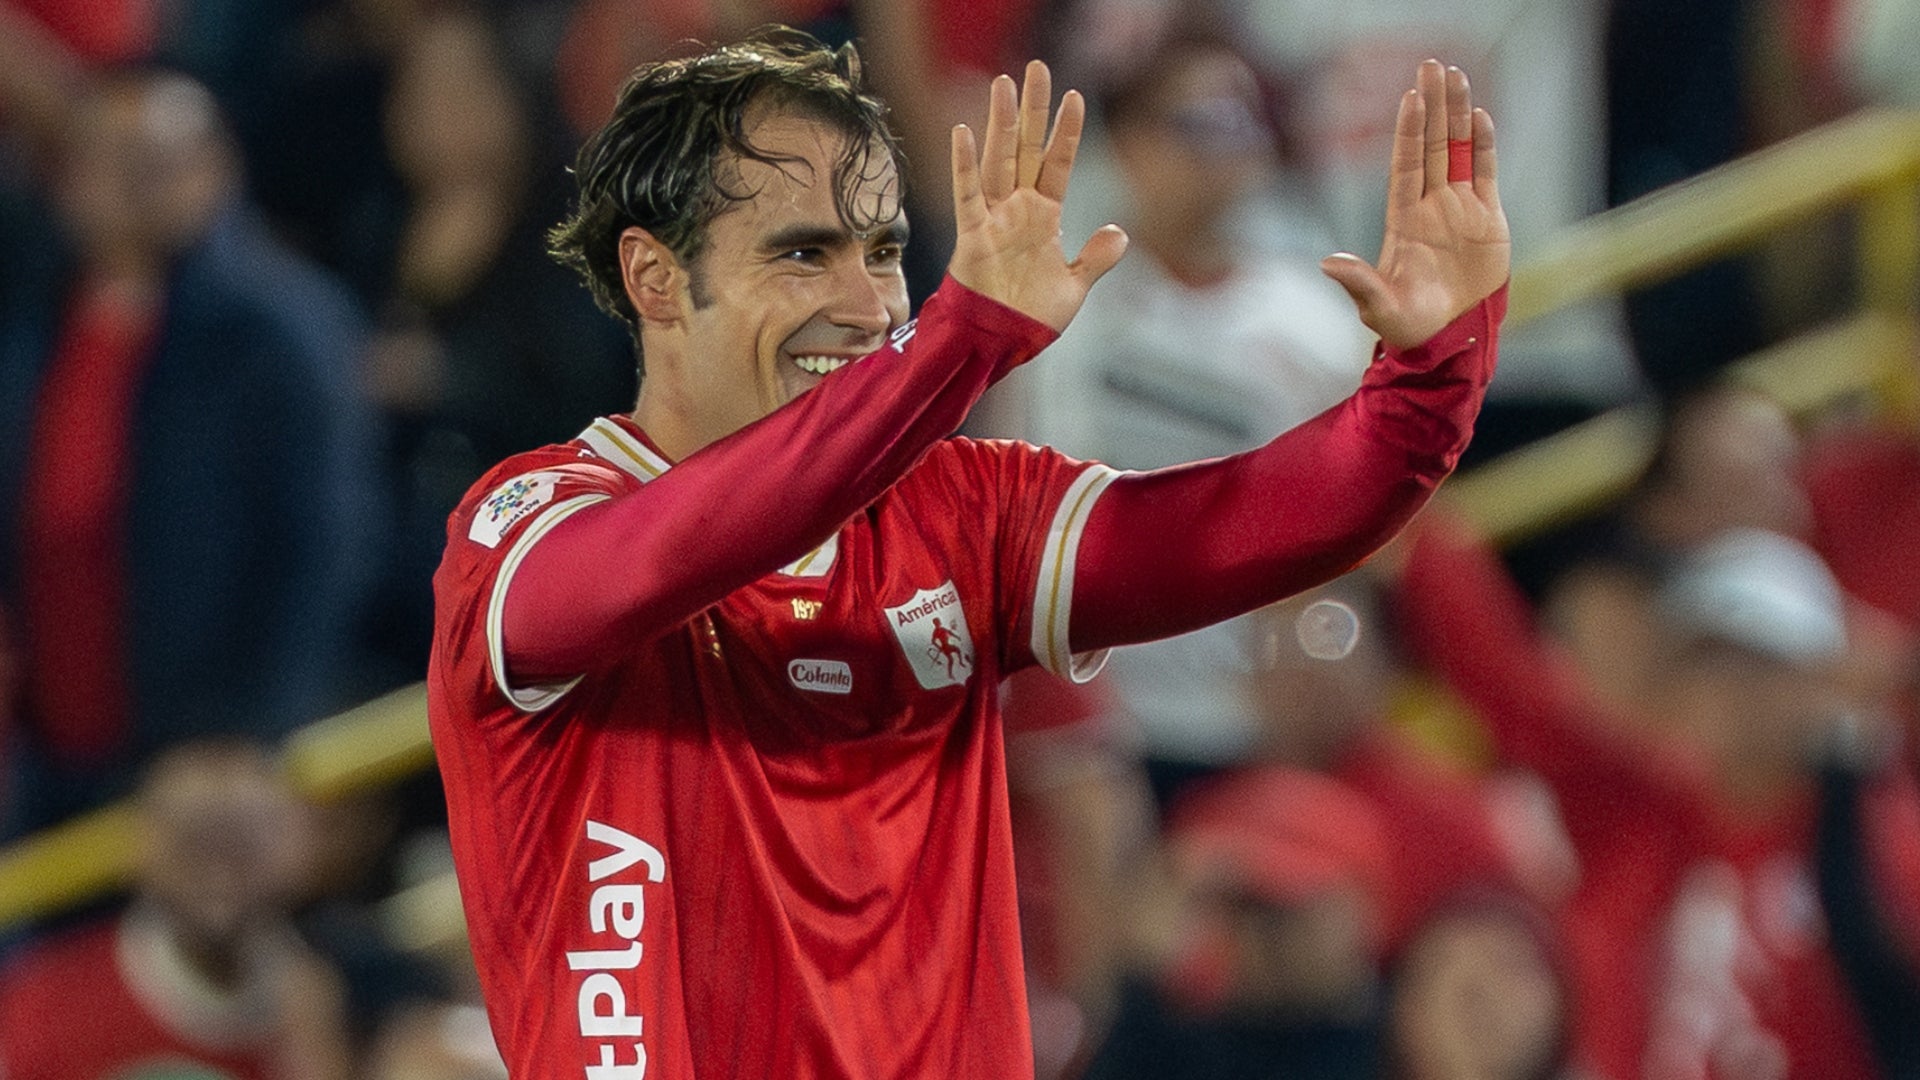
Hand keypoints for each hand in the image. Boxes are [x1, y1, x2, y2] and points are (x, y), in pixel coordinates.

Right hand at [948, 61, 1127, 330]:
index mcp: (1043, 218)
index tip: (1075, 96)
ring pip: (998, 161)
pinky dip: (964, 165)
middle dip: (1032, 110)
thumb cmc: (1030, 319)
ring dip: (1001, 124)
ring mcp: (994, 219)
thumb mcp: (1074, 287)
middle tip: (1036, 67)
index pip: (1057, 165)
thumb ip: (1096, 259)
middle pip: (1026, 149)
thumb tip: (1119, 232)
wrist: (999, 347)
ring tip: (1004, 83)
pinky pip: (967, 195)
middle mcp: (1018, 210)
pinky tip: (964, 132)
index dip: (1066, 132)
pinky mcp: (972, 236)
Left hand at [1321, 60, 1510, 349]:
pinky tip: (1481, 116)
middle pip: (1433, 145)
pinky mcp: (1487, 220)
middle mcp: (1431, 205)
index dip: (1408, 131)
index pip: (1406, 164)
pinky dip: (1486, 145)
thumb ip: (1359, 283)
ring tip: (1457, 76)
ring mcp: (1460, 209)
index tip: (1409, 97)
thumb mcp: (1380, 307)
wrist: (1449, 340)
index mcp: (1404, 219)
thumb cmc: (1408, 326)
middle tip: (1432, 65)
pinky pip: (1486, 173)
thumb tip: (1327, 263)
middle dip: (1433, 106)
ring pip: (1460, 150)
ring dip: (1458, 114)